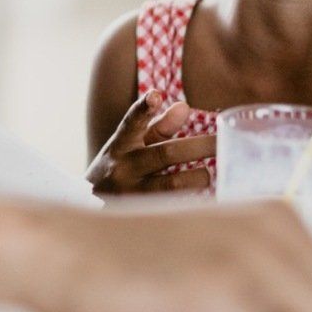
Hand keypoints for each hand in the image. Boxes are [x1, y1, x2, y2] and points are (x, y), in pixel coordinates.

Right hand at [86, 90, 216, 197]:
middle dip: (198, 146)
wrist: (90, 206)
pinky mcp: (139, 216)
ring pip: (172, 184)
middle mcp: (124, 167)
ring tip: (208, 175)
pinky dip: (190, 201)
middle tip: (221, 142)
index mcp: (121, 144)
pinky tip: (201, 200)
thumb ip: (159, 126)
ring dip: (197, 178)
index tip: (156, 95)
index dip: (144, 108)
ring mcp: (131, 194)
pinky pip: (172, 207)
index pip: (132, 123)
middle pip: (165, 153)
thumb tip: (184, 106)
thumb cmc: (119, 167)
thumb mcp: (132, 144)